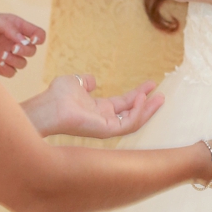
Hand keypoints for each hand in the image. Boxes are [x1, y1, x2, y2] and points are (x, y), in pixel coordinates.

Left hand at [0, 10, 45, 75]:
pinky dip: (8, 69)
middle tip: (13, 47)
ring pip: (23, 63)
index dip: (38, 37)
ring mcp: (4, 54)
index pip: (36, 33)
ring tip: (2, 55)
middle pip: (32, 50)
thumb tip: (23, 39)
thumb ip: (6, 26)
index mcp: (13, 26)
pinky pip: (11, 72)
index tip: (32, 39)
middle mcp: (11, 41)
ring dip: (17, 60)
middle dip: (26, 50)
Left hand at [25, 74, 163, 139]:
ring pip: (134, 122)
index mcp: (99, 110)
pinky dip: (138, 113)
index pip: (124, 104)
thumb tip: (92, 80)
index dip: (138, 94)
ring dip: (147, 110)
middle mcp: (104, 120)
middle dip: (148, 104)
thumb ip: (86, 82)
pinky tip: (143, 99)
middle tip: (161, 94)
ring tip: (159, 98)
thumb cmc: (57, 96)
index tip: (151, 85)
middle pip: (132, 113)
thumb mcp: (76, 82)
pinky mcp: (107, 131)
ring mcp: (106, 127)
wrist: (49, 105)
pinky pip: (128, 124)